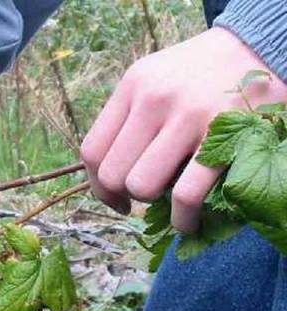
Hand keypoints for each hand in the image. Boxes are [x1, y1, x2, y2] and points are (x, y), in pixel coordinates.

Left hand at [81, 27, 286, 232]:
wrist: (261, 46)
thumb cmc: (201, 75)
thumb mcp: (155, 79)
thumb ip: (129, 118)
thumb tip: (108, 176)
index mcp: (132, 85)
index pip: (92, 150)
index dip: (98, 185)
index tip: (115, 197)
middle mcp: (154, 98)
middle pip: (113, 174)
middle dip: (125, 196)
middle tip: (146, 197)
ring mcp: (188, 115)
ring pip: (142, 186)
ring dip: (153, 205)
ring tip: (169, 201)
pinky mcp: (224, 136)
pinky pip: (186, 195)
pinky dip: (183, 219)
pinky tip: (188, 220)